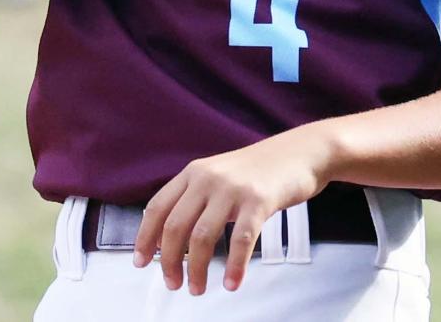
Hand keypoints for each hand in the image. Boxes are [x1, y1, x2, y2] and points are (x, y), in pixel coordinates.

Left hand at [133, 131, 328, 294]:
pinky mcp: (258, 201)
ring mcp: (233, 188)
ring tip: (197, 288)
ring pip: (201, 236)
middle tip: (173, 284)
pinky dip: (233, 266)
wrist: (298, 152)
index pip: (158, 206)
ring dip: (196, 269)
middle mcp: (208, 178)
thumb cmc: (258, 171)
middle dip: (169, 261)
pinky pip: (240, 240)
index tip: (141, 262)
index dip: (145, 237)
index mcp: (194, 172)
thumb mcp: (219, 175)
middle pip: (174, 226)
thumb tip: (169, 235)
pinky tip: (231, 283)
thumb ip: (196, 197)